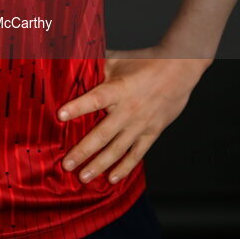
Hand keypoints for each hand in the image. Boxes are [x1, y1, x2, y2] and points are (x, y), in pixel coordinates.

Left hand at [57, 45, 210, 184]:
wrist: (179, 70)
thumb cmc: (146, 62)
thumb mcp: (119, 59)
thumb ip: (97, 64)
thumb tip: (73, 60)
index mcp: (118, 89)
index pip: (95, 99)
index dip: (78, 107)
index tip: (60, 115)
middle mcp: (128, 109)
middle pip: (102, 134)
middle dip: (83, 151)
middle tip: (66, 164)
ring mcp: (140, 124)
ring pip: (117, 149)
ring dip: (99, 165)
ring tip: (83, 177)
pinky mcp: (152, 132)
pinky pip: (137, 154)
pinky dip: (124, 167)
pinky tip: (112, 179)